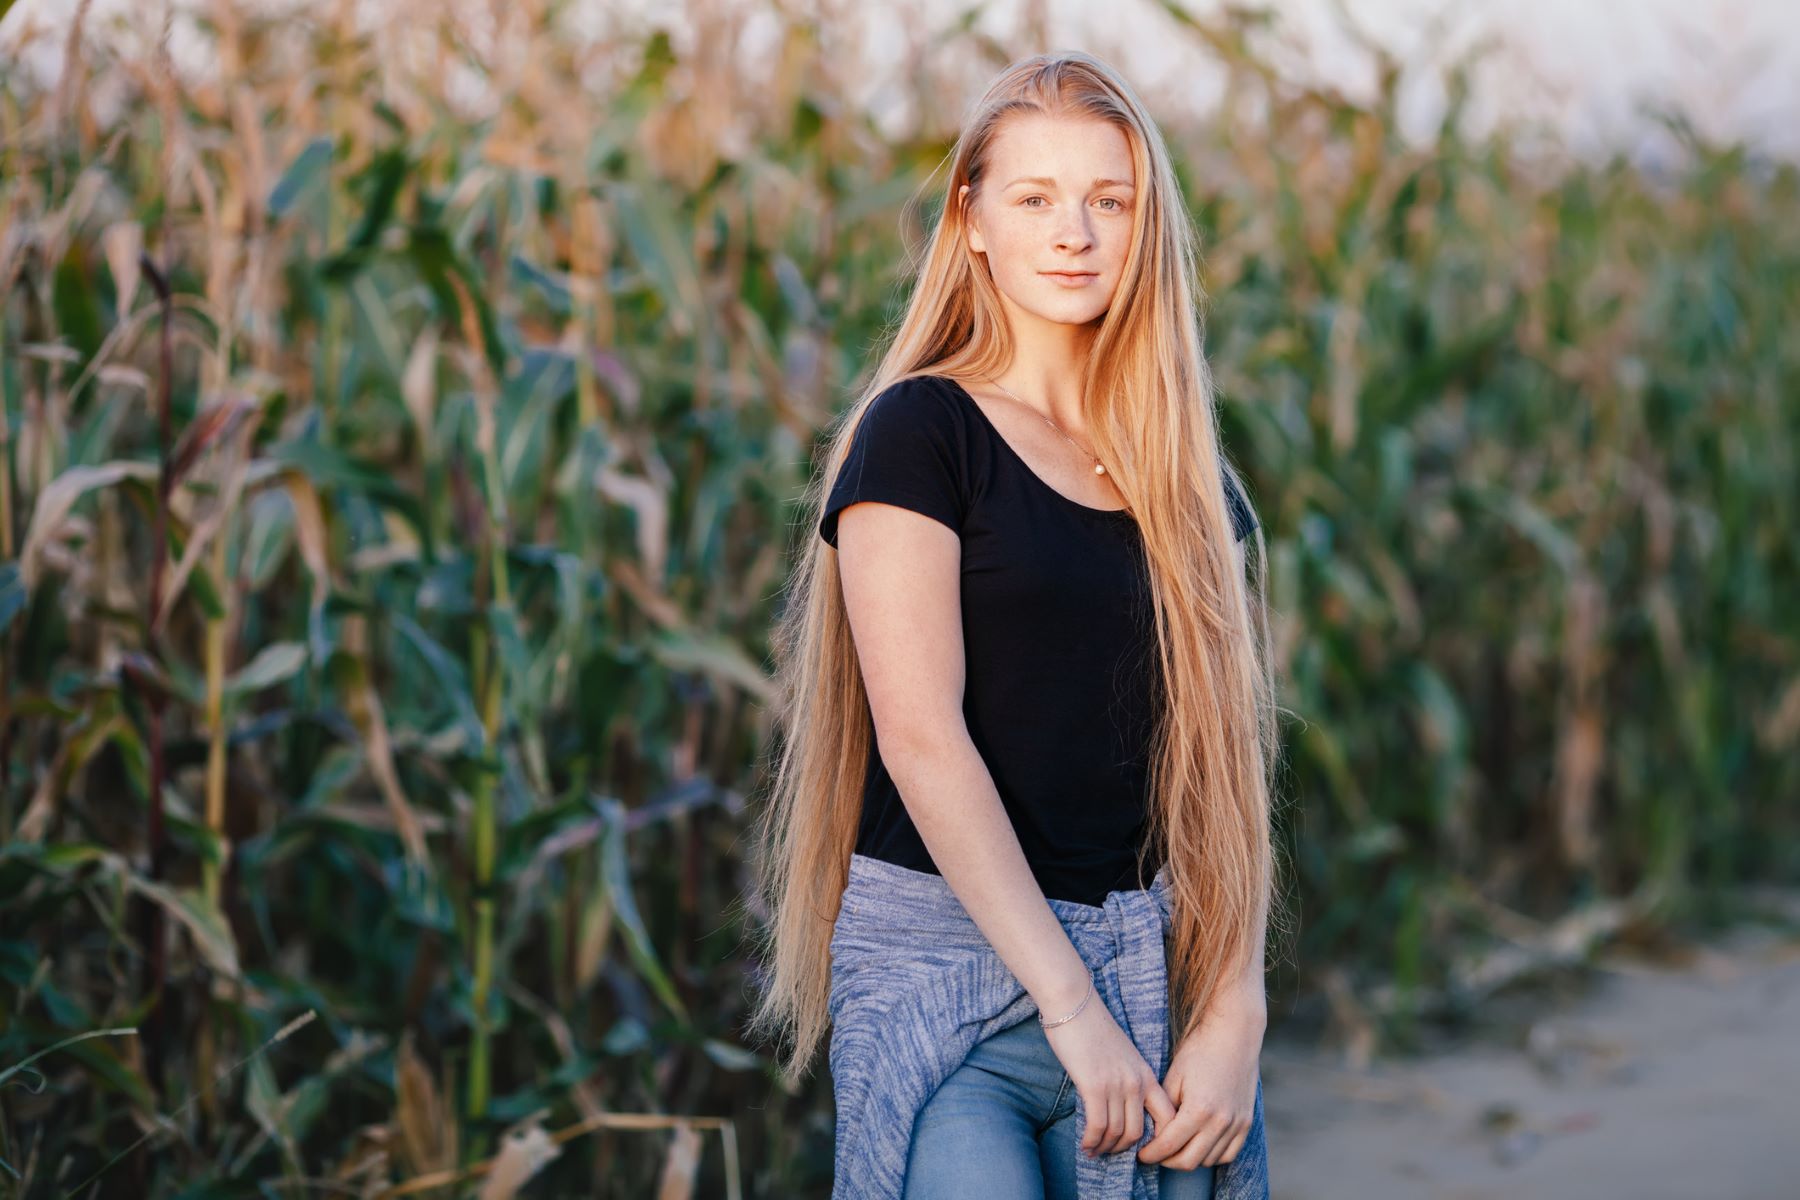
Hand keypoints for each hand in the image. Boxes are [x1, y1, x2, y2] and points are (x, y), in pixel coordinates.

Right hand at [1041, 985, 1175, 1158]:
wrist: (1074, 1003)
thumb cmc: (1092, 1028)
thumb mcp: (1121, 1055)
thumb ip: (1126, 1079)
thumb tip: (1120, 1107)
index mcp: (1146, 1074)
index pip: (1167, 1118)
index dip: (1159, 1141)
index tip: (1140, 1149)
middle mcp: (1136, 1083)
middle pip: (1138, 1133)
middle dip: (1123, 1149)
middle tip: (1109, 1152)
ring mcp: (1117, 1085)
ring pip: (1117, 1133)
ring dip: (1104, 1148)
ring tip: (1094, 1150)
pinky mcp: (1095, 1086)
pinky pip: (1098, 1127)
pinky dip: (1091, 1142)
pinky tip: (1085, 1145)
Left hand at [1136, 993, 1264, 1169]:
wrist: (1234, 1035)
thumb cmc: (1199, 1051)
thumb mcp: (1174, 1077)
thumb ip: (1164, 1109)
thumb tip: (1153, 1133)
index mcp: (1199, 1109)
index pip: (1169, 1146)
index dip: (1151, 1154)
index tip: (1141, 1154)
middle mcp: (1220, 1121)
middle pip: (1188, 1161)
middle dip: (1166, 1161)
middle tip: (1154, 1154)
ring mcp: (1236, 1124)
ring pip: (1208, 1160)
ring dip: (1189, 1159)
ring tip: (1174, 1148)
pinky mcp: (1246, 1123)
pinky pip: (1228, 1155)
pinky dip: (1211, 1155)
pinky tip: (1198, 1145)